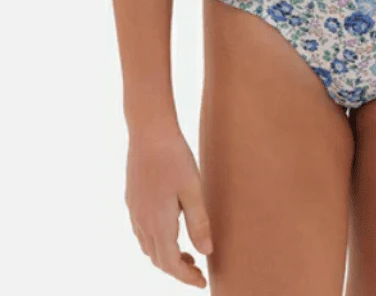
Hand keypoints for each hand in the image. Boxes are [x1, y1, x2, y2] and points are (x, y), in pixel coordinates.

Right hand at [125, 126, 212, 286]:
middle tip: (197, 269)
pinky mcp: (132, 199)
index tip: (202, 282)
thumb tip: (206, 251)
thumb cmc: (174, 158)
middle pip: (157, 259)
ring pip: (147, 246)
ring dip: (165, 256)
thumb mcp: (193, 190)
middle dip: (176, 269)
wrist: (149, 132)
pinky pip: (141, 231)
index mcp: (159, 223)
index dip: (186, 277)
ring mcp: (134, 210)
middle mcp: (142, 221)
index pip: (170, 263)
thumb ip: (199, 223)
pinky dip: (156, 241)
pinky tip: (169, 229)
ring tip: (187, 252)